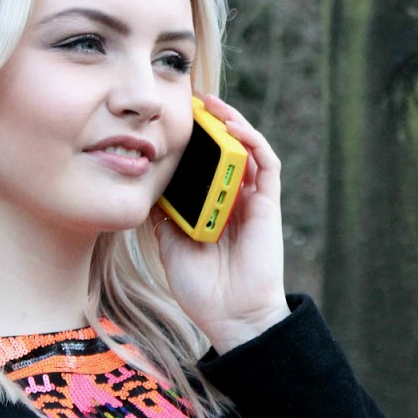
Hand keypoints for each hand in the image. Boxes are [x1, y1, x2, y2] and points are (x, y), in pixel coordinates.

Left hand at [153, 94, 289, 352]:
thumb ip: (165, 216)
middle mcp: (233, 199)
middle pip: (225, 151)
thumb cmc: (201, 289)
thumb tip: (149, 185)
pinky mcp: (268, 204)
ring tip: (210, 105)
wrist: (230, 316)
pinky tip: (232, 128)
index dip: (192, 142)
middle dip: (210, 124)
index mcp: (210, 208)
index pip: (203, 165)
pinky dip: (252, 141)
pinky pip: (266, 163)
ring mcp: (252, 200)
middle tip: (189, 101)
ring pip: (247, 149)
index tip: (170, 121)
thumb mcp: (170, 246)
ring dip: (232, 123)